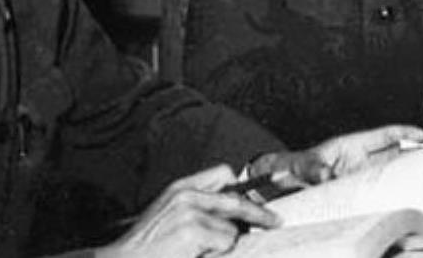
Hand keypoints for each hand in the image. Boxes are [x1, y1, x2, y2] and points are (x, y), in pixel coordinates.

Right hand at [97, 164, 279, 257]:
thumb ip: (197, 207)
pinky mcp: (193, 231)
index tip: (260, 195)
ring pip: (231, 228)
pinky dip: (217, 254)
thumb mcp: (169, 215)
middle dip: (259, 212)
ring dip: (225, 245)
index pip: (223, 173)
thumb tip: (234, 215)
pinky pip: (224, 243)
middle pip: (236, 197)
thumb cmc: (147, 246)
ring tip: (200, 252)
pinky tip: (197, 256)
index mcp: (180, 187)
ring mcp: (190, 212)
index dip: (243, 186)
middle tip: (275, 220)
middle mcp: (186, 194)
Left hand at [247, 124, 422, 184]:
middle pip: (396, 153)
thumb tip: (326, 177)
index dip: (405, 133)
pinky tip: (406, 200)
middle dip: (417, 154)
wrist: (287, 180)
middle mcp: (362, 158)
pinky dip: (394, 192)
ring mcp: (363, 173)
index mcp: (353, 144)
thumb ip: (314, 171)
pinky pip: (381, 188)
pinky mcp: (360, 188)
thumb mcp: (304, 167)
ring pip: (392, 171)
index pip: (385, 135)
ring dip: (409, 174)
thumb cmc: (296, 167)